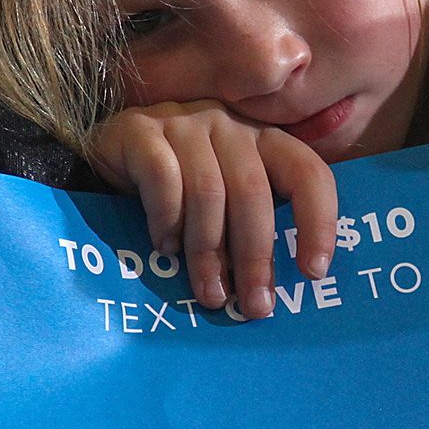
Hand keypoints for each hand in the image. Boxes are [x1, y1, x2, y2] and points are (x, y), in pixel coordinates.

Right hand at [88, 100, 337, 318]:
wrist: (109, 158)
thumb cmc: (180, 190)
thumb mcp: (225, 204)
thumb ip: (251, 228)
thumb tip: (269, 291)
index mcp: (264, 140)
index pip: (309, 173)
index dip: (318, 222)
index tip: (313, 272)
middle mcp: (229, 124)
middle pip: (253, 192)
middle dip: (256, 257)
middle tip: (253, 305)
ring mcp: (184, 122)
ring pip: (208, 191)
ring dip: (209, 252)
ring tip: (209, 293)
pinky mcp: (140, 131)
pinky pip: (163, 180)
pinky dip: (168, 221)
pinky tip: (165, 248)